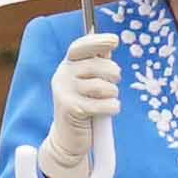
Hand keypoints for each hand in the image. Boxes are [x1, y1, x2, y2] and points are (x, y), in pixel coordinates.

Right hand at [39, 31, 118, 177]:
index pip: (81, 47)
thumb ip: (97, 64)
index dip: (98, 41)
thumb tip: (109, 43)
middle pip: (102, 66)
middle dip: (114, 77)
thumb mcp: (88, 82)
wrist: (68, 137)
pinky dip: (112, 109)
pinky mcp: (72, 108)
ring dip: (113, 96)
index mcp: (67, 66)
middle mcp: (62, 75)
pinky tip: (104, 113)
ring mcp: (65, 91)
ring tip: (102, 102)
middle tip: (109, 87)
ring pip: (107, 87)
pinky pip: (107, 104)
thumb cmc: (84, 106)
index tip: (115, 41)